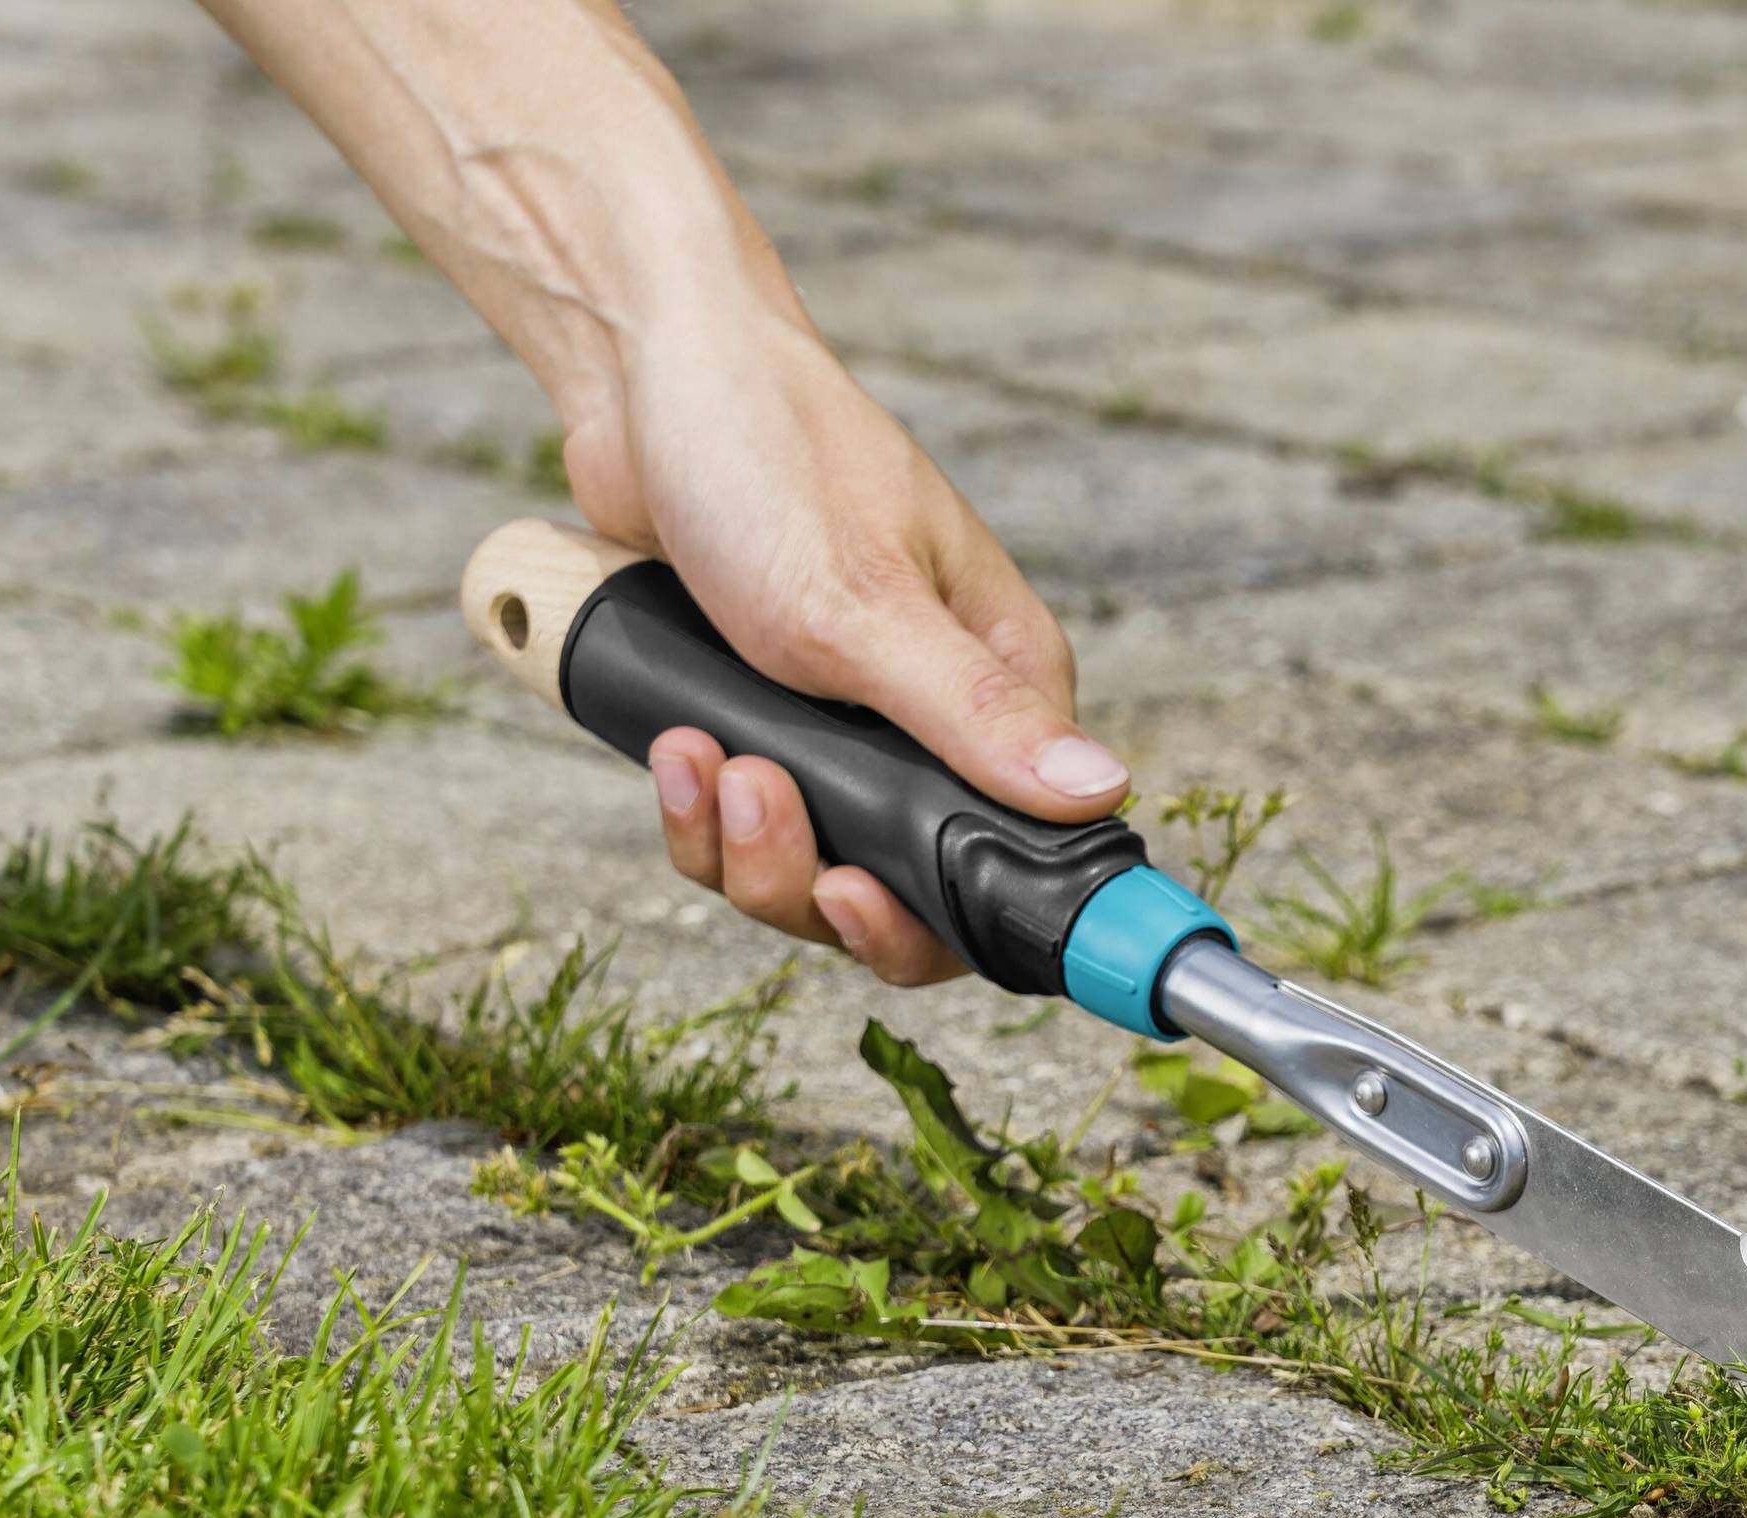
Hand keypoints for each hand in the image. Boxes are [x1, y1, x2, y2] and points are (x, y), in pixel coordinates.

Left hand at [564, 302, 1125, 985]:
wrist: (644, 372)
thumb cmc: (773, 457)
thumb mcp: (867, 605)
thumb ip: (976, 715)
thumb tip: (1102, 793)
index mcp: (1004, 687)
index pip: (1020, 856)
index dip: (947, 916)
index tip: (865, 905)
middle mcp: (939, 720)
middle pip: (904, 889)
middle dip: (815, 879)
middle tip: (761, 805)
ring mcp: (848, 728)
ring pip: (810, 868)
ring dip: (743, 842)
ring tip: (705, 756)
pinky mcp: (766, 722)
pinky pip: (742, 827)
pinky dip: (699, 810)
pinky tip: (676, 745)